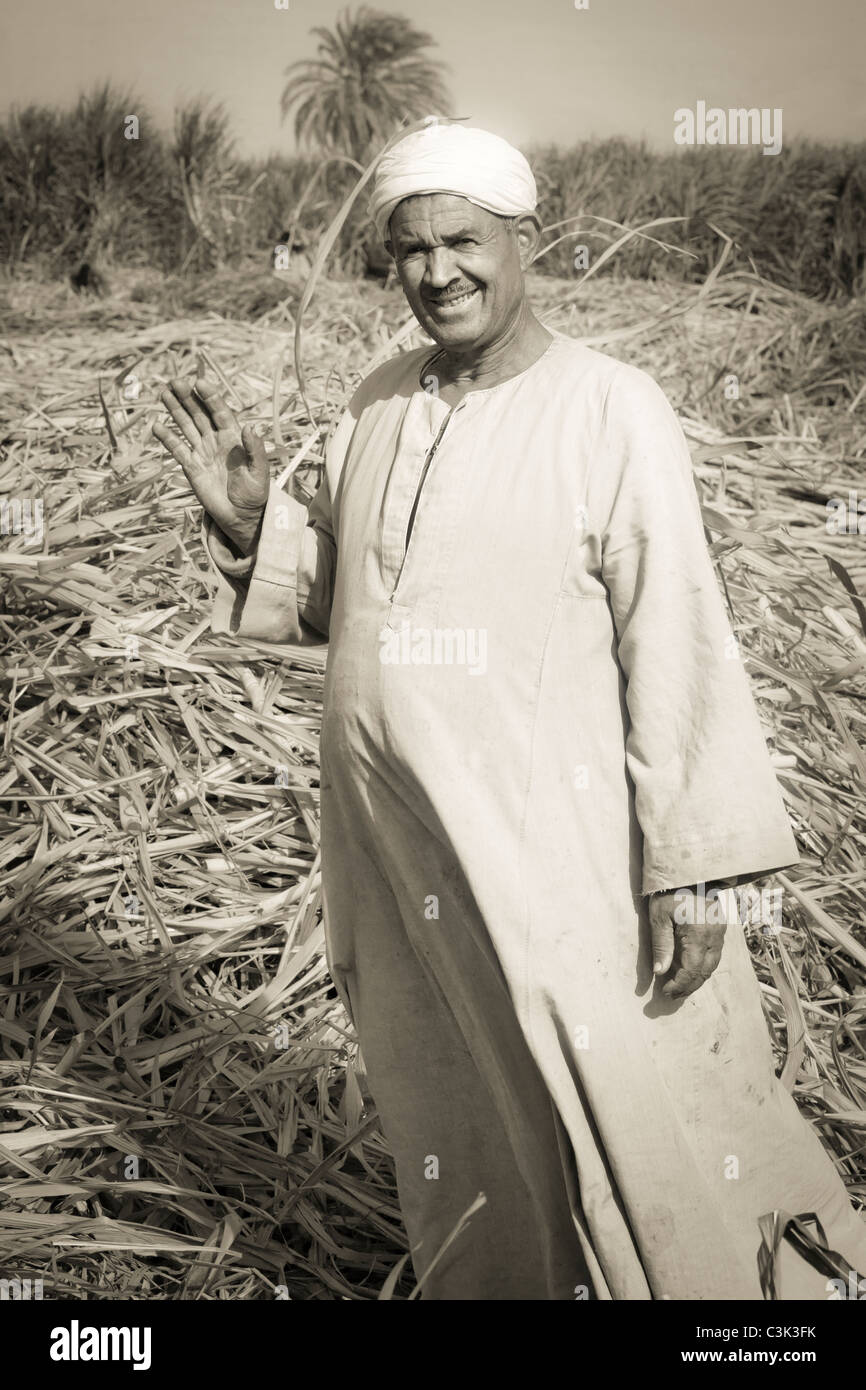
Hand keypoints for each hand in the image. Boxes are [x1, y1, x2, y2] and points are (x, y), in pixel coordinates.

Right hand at [152, 377, 268, 554]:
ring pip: (187, 426)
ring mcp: (203, 452)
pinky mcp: (191, 466)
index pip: (220, 412)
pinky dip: (167, 438)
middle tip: (175, 382)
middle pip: (200, 414)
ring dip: (176, 410)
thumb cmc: (254, 494)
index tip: (199, 382)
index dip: (210, 397)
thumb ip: (255, 450)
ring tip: (164, 394)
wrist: (241, 516)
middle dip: (188, 398)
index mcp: (234, 438)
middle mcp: (216, 441)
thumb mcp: (259, 473)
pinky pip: (177, 449)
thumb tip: (250, 426)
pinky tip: (157, 426)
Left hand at [649, 886, 727, 998]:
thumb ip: (661, 945)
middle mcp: (714, 937)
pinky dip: (703, 967)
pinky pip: (714, 955)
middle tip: (672, 996)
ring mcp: (720, 933)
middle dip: (688, 987)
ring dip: (697, 979)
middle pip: (704, 972)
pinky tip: (691, 969)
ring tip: (680, 987)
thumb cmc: (671, 891)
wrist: (691, 870)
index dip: (679, 985)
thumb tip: (660, 972)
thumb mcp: (659, 916)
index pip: (691, 970)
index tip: (665, 992)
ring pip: (712, 966)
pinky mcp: (720, 929)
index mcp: (699, 935)